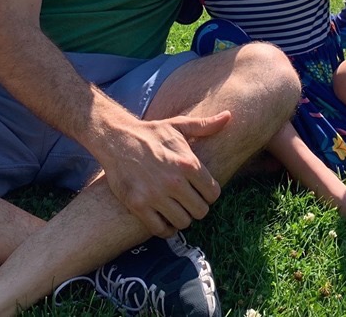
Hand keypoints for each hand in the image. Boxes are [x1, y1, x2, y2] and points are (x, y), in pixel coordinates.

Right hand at [96, 111, 230, 236]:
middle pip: (201, 211)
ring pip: (183, 222)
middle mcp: (174, 181)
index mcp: (187, 163)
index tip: (203, 192)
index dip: (210, 194)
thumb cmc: (151, 133)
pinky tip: (164, 219)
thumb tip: (229, 116)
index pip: (213, 193)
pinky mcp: (138, 205)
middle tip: (190, 202)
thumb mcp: (179, 125)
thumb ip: (205, 125)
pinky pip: (160, 229)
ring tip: (178, 209)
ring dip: (183, 218)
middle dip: (198, 207)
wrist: (117, 139)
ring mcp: (155, 195)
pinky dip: (166, 229)